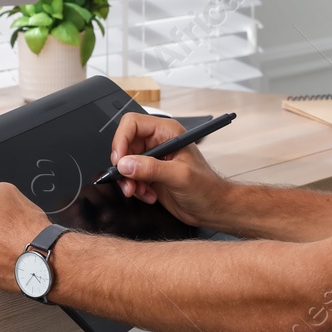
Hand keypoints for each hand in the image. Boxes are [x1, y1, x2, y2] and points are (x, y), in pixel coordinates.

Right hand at [108, 113, 231, 227]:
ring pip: (125, 163)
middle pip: (125, 144)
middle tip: (128, 181)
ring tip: (140, 191)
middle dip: (123, 166)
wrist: (212, 208)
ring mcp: (153, 159)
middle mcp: (158, 143)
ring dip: (129, 180)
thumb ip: (151, 168)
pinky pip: (130, 178)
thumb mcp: (179, 176)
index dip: (121, 139)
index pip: (133, 123)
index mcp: (167, 132)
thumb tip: (126, 164)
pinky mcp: (150, 175)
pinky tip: (149, 195)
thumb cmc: (207, 187)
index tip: (119, 159)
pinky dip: (135, 189)